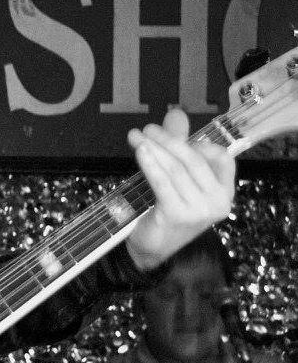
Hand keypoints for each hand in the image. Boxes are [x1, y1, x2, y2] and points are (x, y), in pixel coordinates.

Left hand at [125, 107, 235, 270]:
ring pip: (175, 169)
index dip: (201, 144)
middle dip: (168, 140)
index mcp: (224, 193)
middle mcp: (217, 202)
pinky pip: (162, 182)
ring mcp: (199, 210)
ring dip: (154, 149)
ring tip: (137, 137)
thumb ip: (179, 147)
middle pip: (193, 160)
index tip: (176, 138)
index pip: (223, 159)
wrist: (151, 249)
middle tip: (147, 129)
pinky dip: (150, 164)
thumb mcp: (177, 179)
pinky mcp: (177, 215)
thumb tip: (176, 113)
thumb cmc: (166, 212)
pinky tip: (140, 151)